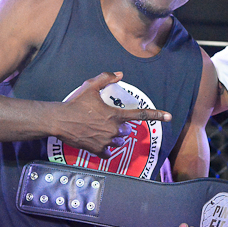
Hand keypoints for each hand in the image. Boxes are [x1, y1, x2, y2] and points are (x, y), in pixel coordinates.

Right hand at [56, 72, 171, 157]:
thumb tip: (119, 73)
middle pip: (127, 130)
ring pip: (119, 141)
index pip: (141, 115)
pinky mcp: (97, 150)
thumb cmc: (75, 103)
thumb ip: (106, 78)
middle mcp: (114, 129)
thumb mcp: (90, 86)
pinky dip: (106, 149)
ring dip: (114, 137)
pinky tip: (98, 142)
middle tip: (104, 121)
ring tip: (100, 130)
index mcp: (116, 115)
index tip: (169, 116)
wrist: (58, 120)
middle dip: (120, 127)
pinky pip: (109, 153)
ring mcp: (106, 141)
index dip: (157, 115)